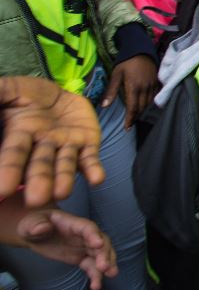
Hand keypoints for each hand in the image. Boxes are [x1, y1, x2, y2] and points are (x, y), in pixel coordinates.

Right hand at [0, 76, 103, 206]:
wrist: (60, 92)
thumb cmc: (29, 94)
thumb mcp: (11, 90)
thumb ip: (0, 93)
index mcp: (20, 135)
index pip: (14, 155)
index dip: (9, 170)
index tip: (3, 190)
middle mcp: (42, 145)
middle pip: (40, 165)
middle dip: (39, 181)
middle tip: (36, 199)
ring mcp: (65, 146)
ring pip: (64, 164)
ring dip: (64, 178)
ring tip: (62, 192)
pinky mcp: (87, 143)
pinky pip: (90, 158)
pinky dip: (93, 169)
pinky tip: (97, 179)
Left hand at [17, 206, 117, 289]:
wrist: (35, 233)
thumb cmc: (34, 224)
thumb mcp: (31, 223)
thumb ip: (37, 225)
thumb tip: (42, 228)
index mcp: (73, 223)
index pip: (87, 227)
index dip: (94, 235)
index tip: (98, 244)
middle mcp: (83, 234)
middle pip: (100, 241)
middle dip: (104, 253)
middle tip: (104, 267)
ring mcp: (84, 246)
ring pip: (101, 254)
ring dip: (108, 263)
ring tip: (111, 274)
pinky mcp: (81, 257)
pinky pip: (92, 266)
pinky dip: (96, 275)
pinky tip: (96, 285)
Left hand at [102, 55, 157, 129]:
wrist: (141, 49)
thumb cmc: (126, 62)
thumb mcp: (116, 75)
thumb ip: (111, 91)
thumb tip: (104, 106)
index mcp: (133, 87)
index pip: (132, 108)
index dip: (129, 119)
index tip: (126, 128)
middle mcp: (144, 88)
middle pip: (142, 108)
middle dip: (136, 117)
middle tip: (130, 125)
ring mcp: (152, 85)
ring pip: (149, 104)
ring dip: (143, 112)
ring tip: (136, 117)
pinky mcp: (156, 82)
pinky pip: (154, 97)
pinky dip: (150, 104)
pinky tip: (146, 107)